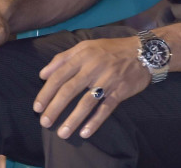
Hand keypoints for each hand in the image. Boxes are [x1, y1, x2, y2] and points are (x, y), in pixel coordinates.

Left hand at [33, 37, 150, 140]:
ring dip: (73, 119)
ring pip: (87, 102)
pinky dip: (95, 122)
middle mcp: (94, 67)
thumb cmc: (110, 49)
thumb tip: (42, 74)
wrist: (143, 52)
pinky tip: (85, 133)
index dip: (46, 92)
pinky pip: (106, 109)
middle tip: (44, 122)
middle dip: (55, 108)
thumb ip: (63, 58)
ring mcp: (108, 80)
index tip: (37, 107)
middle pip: (70, 90)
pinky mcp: (120, 91)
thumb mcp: (85, 46)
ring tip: (62, 133)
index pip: (59, 75)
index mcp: (83, 55)